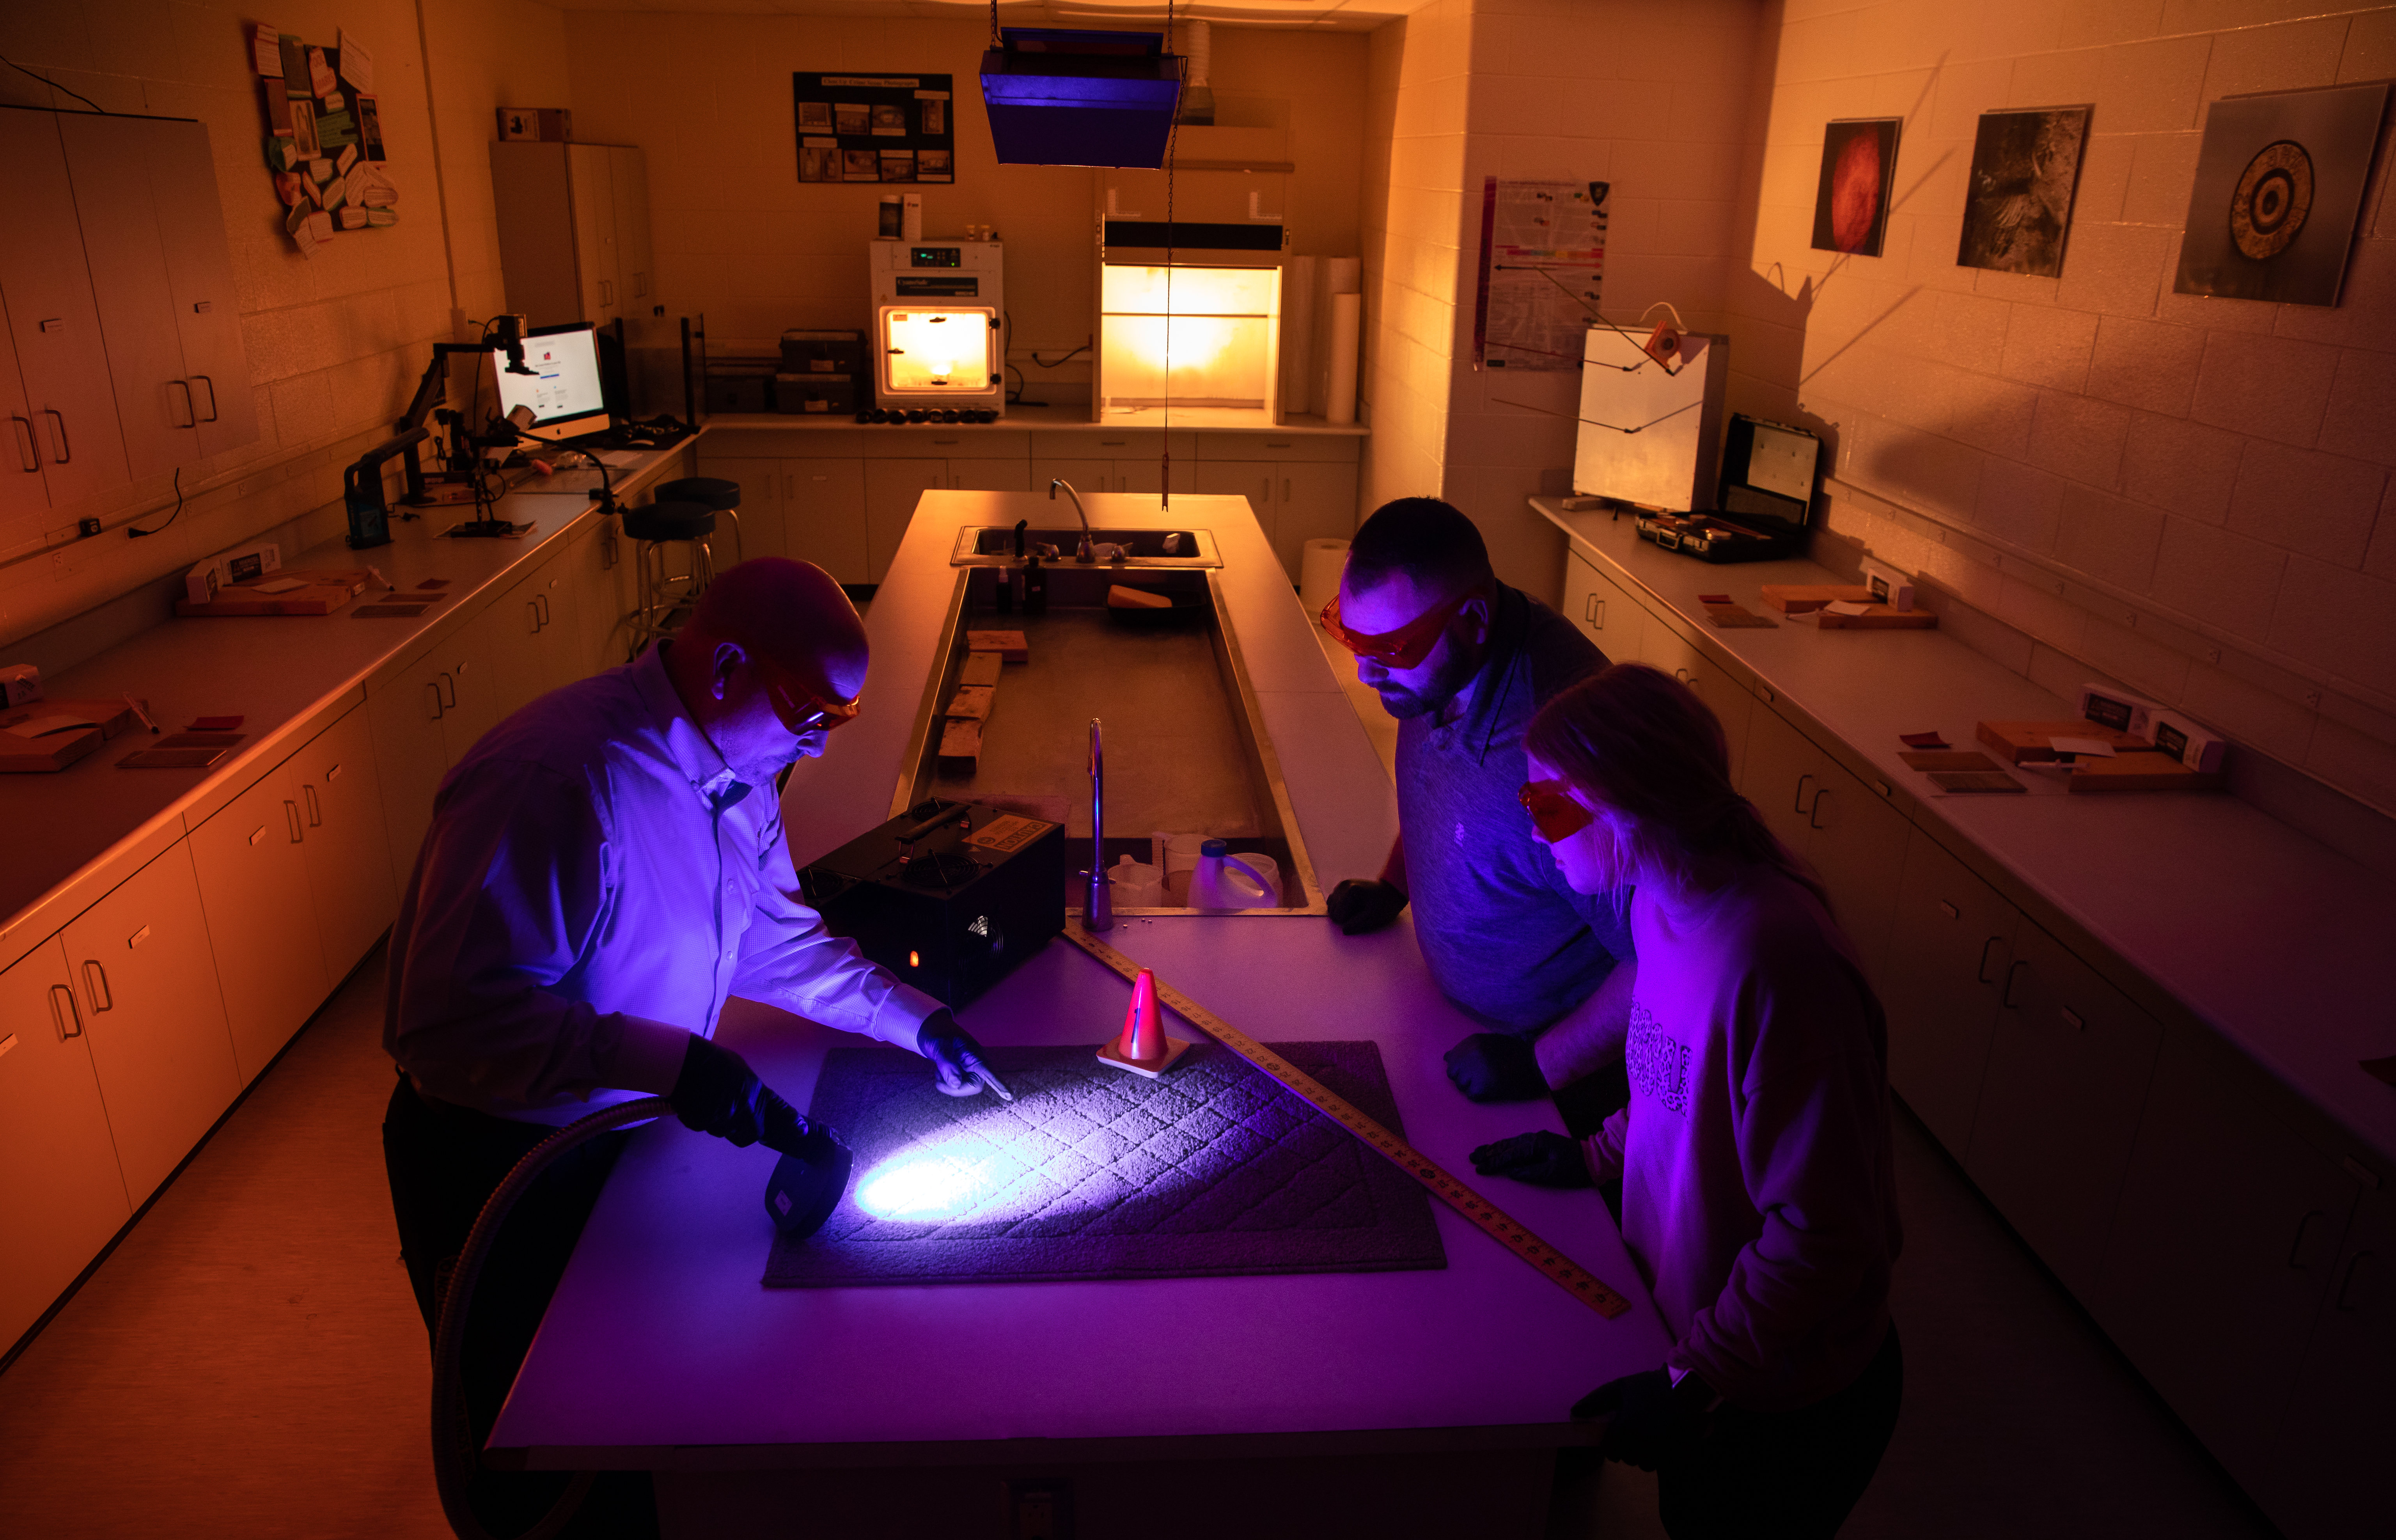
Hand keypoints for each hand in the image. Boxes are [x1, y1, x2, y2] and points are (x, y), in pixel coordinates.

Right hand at [671, 1035, 798, 1147]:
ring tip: (705, 1100)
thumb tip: (750, 1101)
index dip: (791, 1122)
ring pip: (723, 1131)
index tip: (801, 1131)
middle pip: (751, 1134)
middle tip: (728, 1116)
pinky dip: (697, 1119)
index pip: (779, 1111)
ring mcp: (724, 1117)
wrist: (684, 1060)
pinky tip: (692, 1102)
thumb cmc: (711, 1060)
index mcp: (755, 1091)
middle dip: (742, 1130)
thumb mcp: (738, 1068)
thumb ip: (747, 1089)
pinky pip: (702, 1127)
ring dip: (716, 1122)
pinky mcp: (704, 1123)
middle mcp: (744, 1108)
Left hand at [918, 1011, 1013, 1100]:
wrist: (935, 1032)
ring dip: (948, 1084)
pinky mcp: (965, 1074)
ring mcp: (972, 1069)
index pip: (987, 1071)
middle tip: (938, 1082)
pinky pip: (958, 1086)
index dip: (998, 1084)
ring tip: (939, 1070)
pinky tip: (941, 1072)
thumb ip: (947, 1064)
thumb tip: (956, 1084)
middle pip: (974, 1086)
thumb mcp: (938, 1047)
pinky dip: (946, 1083)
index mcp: (974, 1053)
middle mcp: (977, 1063)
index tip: (1009, 1096)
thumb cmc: (938, 1036)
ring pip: (964, 1088)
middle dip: (955, 1088)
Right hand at [1324, 878, 1407, 934]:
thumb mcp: (1372, 918)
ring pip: (1331, 906)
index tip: (1361, 919)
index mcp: (1350, 891)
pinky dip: (1338, 907)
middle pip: (1332, 911)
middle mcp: (1343, 885)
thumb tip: (1344, 931)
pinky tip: (1350, 908)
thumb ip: (1357, 924)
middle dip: (1343, 917)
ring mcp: (1342, 884)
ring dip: (1340, 912)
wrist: (1391, 892)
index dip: (1347, 922)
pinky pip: (1333, 900)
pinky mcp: (1342, 886)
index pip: (1338, 915)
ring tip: (1354, 912)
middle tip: (1359, 915)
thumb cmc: (1384, 905)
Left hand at [1444, 1032, 1546, 1100]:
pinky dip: (1479, 1095)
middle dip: (1462, 1076)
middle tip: (1477, 1078)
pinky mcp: (1483, 1088)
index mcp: (1473, 1042)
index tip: (1469, 1068)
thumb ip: (1468, 1048)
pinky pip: (1471, 1095)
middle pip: (1452, 1072)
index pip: (1451, 1057)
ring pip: (1460, 1085)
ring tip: (1486, 1084)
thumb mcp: (1490, 1042)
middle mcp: (1471, 1055)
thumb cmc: (1515, 1051)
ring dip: (1470, 1086)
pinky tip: (1491, 1090)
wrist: (1536, 1063)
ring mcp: (1476, 1072)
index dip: (1459, 1065)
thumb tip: (1445, 1056)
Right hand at [1469, 1131, 1591, 1187]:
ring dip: (1495, 1149)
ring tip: (1481, 1153)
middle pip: (1507, 1146)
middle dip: (1490, 1152)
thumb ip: (1531, 1172)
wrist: (1595, 1159)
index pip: (1510, 1155)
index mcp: (1536, 1144)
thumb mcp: (1553, 1173)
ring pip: (1511, 1144)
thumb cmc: (1575, 1169)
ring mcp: (1538, 1140)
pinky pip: (1518, 1145)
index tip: (1480, 1168)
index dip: (1494, 1162)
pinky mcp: (1541, 1144)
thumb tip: (1512, 1172)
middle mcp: (1534, 1138)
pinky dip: (1506, 1149)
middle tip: (1472, 1157)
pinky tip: (1499, 1150)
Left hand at [1571, 1366, 1714, 1469]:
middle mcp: (1641, 1445)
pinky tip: (1664, 1440)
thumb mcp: (1621, 1388)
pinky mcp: (1677, 1455)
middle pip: (1627, 1459)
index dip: (1613, 1443)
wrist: (1687, 1390)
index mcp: (1625, 1430)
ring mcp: (1660, 1452)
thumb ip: (1597, 1401)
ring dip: (1645, 1455)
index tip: (1620, 1433)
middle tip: (1637, 1432)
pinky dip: (1662, 1457)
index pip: (1610, 1450)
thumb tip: (1574, 1412)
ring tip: (1651, 1436)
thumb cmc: (1651, 1387)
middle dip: (1629, 1448)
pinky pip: (1663, 1464)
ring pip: (1645, 1464)